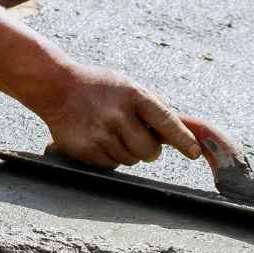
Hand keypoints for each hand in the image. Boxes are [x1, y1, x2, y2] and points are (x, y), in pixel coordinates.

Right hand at [43, 65, 200, 168]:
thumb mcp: (130, 87)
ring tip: (111, 131)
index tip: (195, 152)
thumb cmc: (101, 88)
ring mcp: (101, 134)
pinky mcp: (87, 149)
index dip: (182, 139)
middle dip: (149, 149)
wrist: (58, 88)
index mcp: (134, 95)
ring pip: (131, 160)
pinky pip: (112, 165)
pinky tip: (99, 138)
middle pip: (150, 151)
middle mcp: (118, 114)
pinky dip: (110, 156)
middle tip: (136, 136)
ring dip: (127, 151)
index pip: (165, 121)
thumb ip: (156, 107)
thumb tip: (191, 130)